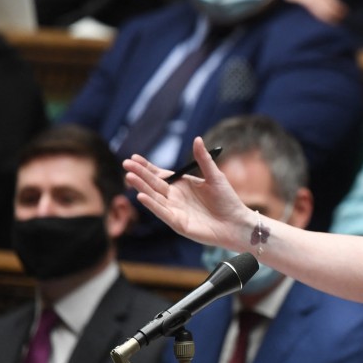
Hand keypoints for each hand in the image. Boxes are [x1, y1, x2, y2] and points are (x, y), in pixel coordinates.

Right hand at [122, 137, 251, 250]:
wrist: (236, 222)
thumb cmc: (227, 200)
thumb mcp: (215, 176)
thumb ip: (203, 159)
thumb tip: (197, 139)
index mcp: (182, 185)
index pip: (160, 174)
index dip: (146, 167)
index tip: (134, 158)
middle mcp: (175, 197)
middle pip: (153, 184)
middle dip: (139, 174)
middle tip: (126, 164)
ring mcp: (174, 210)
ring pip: (154, 197)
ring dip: (142, 188)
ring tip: (129, 177)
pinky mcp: (177, 223)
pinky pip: (162, 213)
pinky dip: (152, 205)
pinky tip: (141, 196)